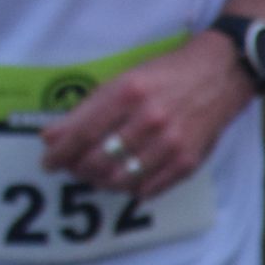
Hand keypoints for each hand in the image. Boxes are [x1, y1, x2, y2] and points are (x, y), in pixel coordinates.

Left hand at [40, 34, 253, 200]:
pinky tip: (122, 181)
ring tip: (93, 176)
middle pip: (99, 160)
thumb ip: (86, 109)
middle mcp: (149, 120)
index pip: (82, 133)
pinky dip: (130, 189)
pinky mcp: (188, 161)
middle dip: (77, 169)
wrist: (218, 75)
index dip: (59, 152)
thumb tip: (51, 136)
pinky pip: (149, 188)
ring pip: (121, 179)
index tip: (47, 162)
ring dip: (100, 182)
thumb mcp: (121, 80)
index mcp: (127, 94)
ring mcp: (171, 143)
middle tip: (70, 168)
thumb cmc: (163, 75)